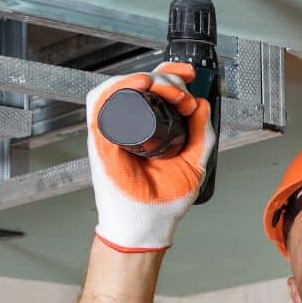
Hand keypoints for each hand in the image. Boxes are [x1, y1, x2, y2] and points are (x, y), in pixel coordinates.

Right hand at [86, 62, 214, 251]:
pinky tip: (141, 84)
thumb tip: (201, 105)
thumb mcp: (193, 163)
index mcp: (147, 131)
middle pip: (138, 84)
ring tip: (166, 89)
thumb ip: (200, 136)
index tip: (190, 76)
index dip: (171, 77)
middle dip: (165, 78)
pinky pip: (101, 103)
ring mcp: (111, 131)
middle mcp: (127, 127)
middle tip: (182, 92)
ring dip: (145, 79)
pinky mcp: (100, 138)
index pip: (154, 93)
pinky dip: (119, 88)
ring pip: (119, 86)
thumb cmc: (162, 202)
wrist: (146, 226)